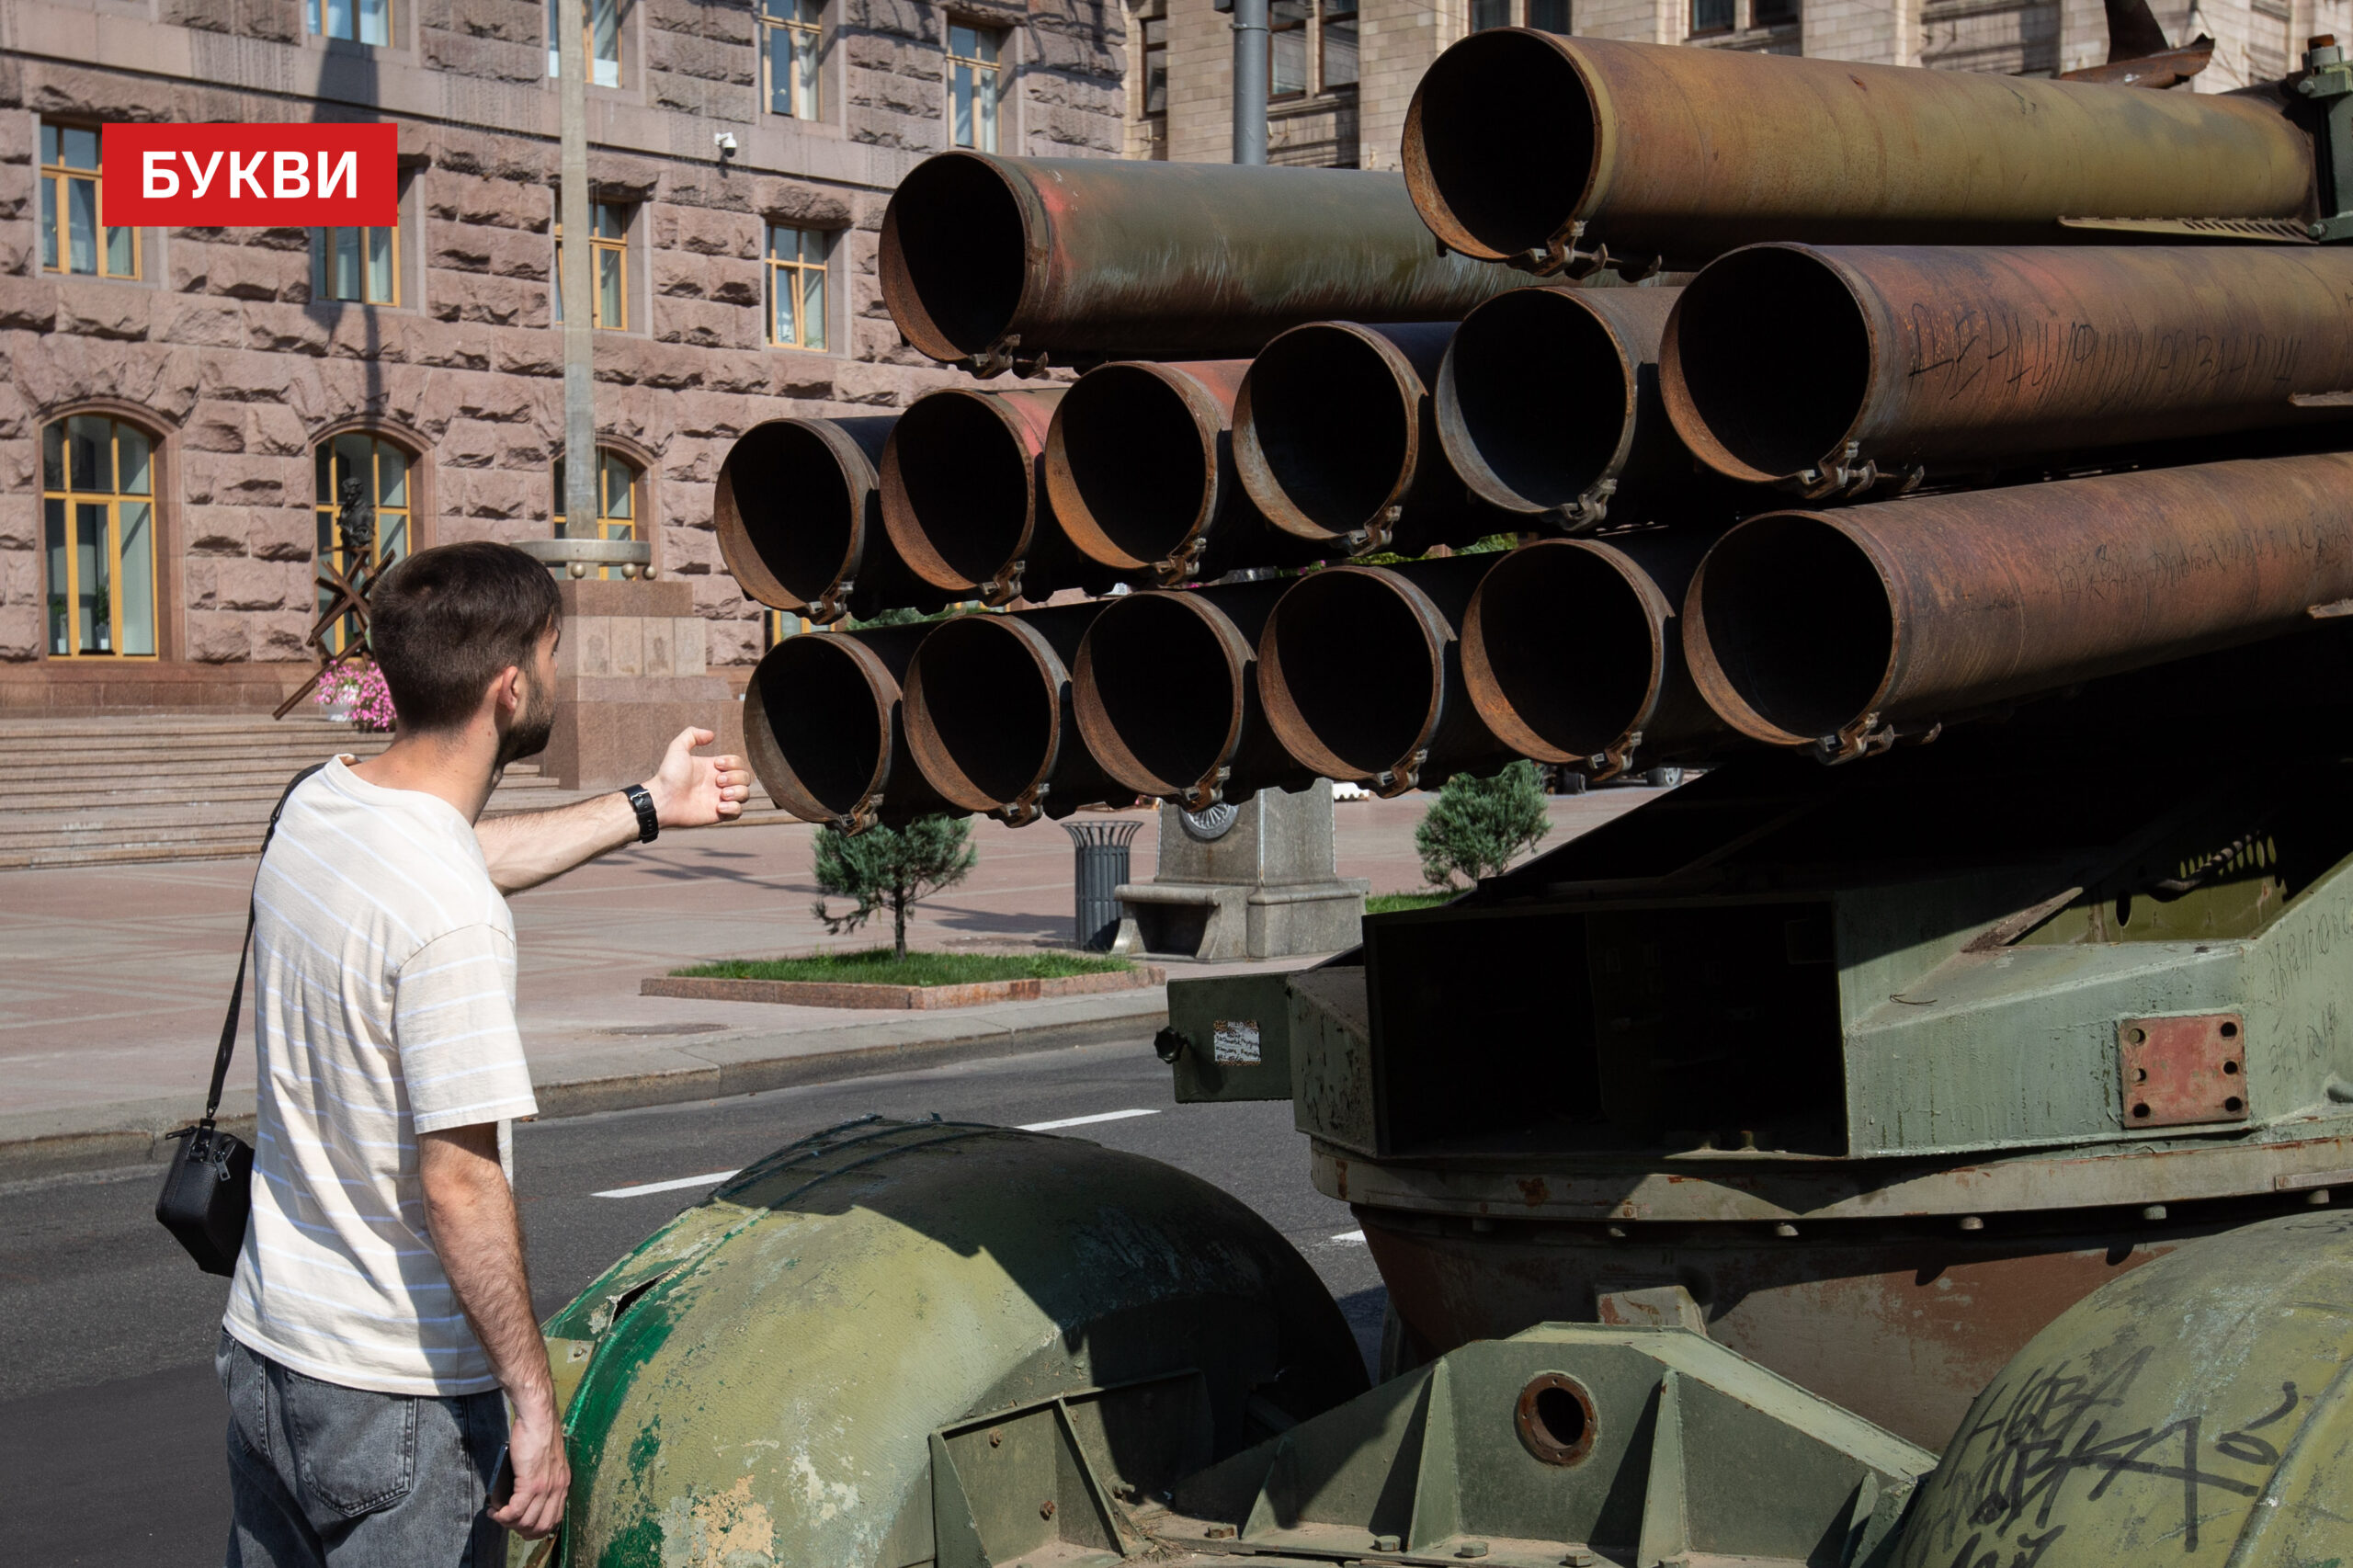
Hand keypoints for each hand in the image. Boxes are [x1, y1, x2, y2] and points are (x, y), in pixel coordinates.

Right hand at [491, 1391, 569, 1539]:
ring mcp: (545, 1487)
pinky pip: (516, 1511)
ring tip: (497, 1515)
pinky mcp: (531, 1482)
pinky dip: (503, 1516)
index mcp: (563, 1484)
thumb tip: (523, 1498)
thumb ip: (541, 1480)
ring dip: (508, 1524)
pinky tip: (495, 1511)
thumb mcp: (547, 1462)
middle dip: (522, 1531)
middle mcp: (557, 1488)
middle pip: (542, 1526)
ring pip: (527, 1522)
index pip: (554, 1519)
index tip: (521, 1526)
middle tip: (507, 1523)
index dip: (536, 1529)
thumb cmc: (538, 1434)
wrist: (538, 1417)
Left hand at [642, 727, 751, 828]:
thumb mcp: (678, 748)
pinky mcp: (719, 815)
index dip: (732, 762)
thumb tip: (711, 735)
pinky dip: (733, 808)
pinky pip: (738, 812)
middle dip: (736, 777)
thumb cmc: (668, 776)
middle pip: (745, 778)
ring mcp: (720, 799)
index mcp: (713, 769)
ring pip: (745, 795)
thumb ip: (692, 734)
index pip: (737, 763)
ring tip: (722, 795)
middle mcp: (718, 784)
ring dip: (738, 792)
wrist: (663, 800)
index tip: (716, 765)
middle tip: (717, 781)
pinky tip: (718, 806)